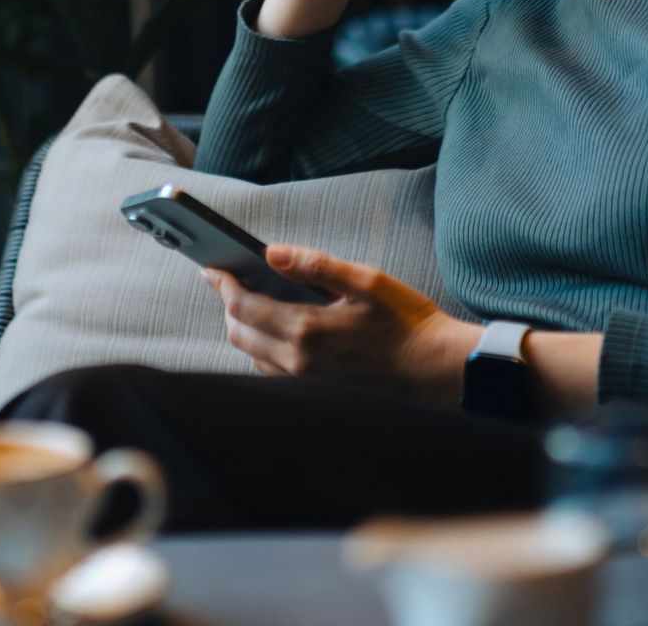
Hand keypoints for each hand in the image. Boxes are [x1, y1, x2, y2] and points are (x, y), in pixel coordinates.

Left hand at [200, 245, 479, 404]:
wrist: (436, 371)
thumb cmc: (406, 322)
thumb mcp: (366, 281)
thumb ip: (316, 265)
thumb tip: (272, 252)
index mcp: (307, 329)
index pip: (243, 306)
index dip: (222, 284)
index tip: (212, 267)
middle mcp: (298, 361)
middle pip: (239, 332)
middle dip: (229, 304)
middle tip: (229, 280)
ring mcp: (305, 382)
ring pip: (251, 354)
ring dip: (244, 328)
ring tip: (251, 302)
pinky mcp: (315, 394)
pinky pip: (271, 372)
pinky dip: (262, 349)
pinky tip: (275, 332)